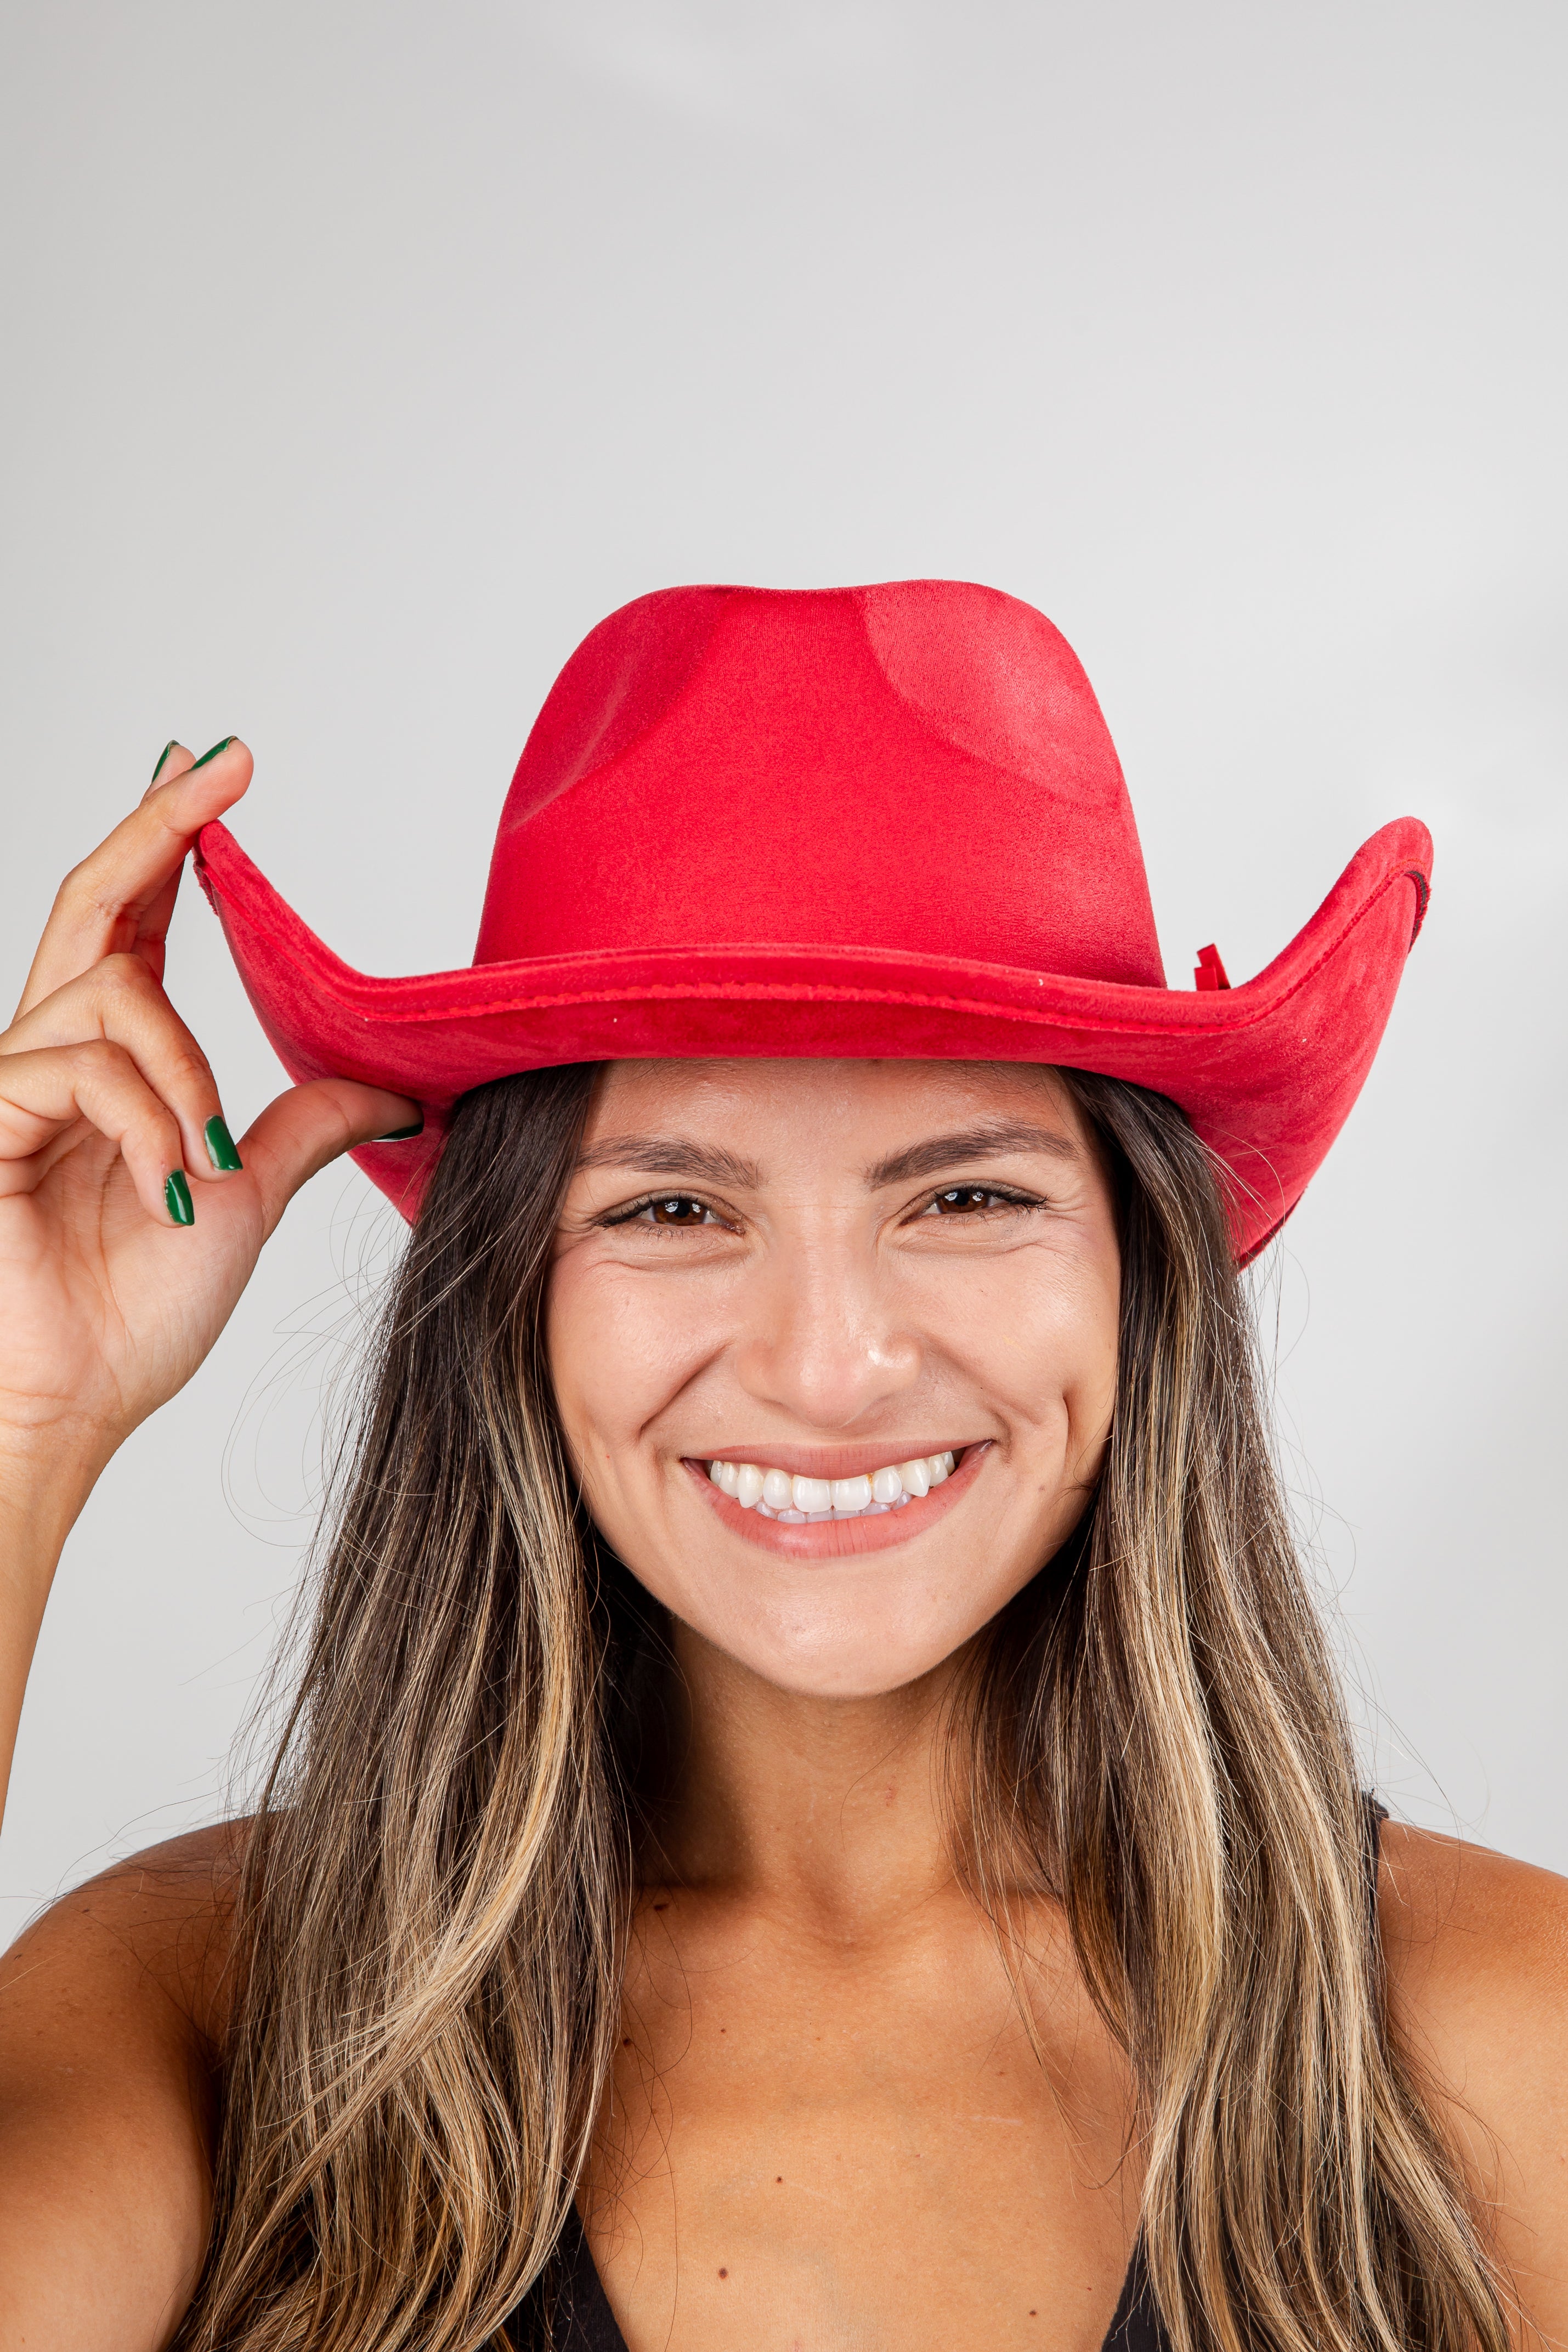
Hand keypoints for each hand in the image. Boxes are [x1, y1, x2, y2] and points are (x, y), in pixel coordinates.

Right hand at [0, 740, 417, 1497]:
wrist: (75, 1397)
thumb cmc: (133, 1311)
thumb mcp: (245, 1195)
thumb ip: (303, 1127)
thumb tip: (395, 1091)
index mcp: (111, 1064)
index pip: (136, 922)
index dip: (171, 842)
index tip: (220, 771)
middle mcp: (53, 1054)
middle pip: (95, 900)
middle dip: (159, 823)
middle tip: (222, 763)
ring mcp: (12, 1080)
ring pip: (115, 995)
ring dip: (185, 1076)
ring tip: (201, 1166)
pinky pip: (83, 1065)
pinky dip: (148, 1119)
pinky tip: (166, 1184)